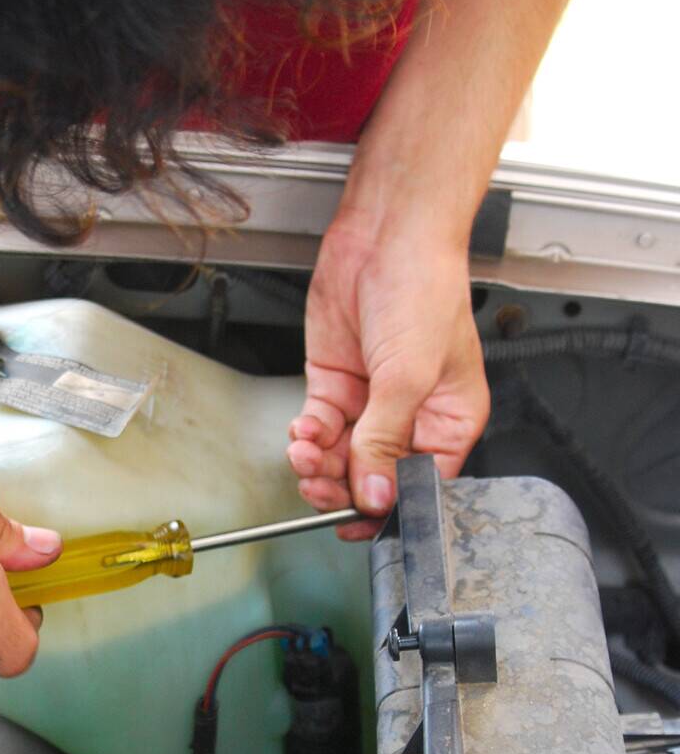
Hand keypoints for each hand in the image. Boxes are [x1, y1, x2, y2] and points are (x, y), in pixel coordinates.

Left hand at [286, 218, 487, 536]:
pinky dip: (308, 436)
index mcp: (450, 420)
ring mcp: (371, 400)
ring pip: (342, 457)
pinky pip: (320, 428)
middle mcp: (411, 415)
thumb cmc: (424, 287)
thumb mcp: (411, 373)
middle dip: (344, 487)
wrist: (386, 235)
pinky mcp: (337, 382)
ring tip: (307, 454)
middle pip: (374, 477)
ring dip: (320, 464)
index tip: (358, 518)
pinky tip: (304, 431)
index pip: (420, 485)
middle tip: (321, 487)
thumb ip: (387, 439)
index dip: (389, 507)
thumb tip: (377, 494)